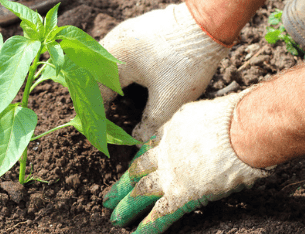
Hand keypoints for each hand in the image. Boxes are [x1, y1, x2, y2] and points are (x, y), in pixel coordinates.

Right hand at [100, 3, 229, 141]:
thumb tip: (138, 139)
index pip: (97, 92)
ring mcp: (126, 33)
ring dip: (104, 81)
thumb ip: (149, 123)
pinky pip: (117, 51)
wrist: (209, 24)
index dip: (96, 113)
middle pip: (94, 74)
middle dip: (96, 97)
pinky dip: (115, 68)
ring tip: (107, 100)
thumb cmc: (188, 62)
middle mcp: (115, 42)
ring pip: (104, 61)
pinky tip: (123, 79)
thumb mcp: (169, 100)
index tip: (98, 130)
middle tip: (99, 117)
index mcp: (115, 60)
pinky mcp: (138, 29)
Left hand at [103, 91, 269, 233]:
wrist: (244, 128)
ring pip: (141, 192)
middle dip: (123, 185)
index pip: (152, 147)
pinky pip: (161, 213)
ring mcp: (172, 173)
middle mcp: (167, 151)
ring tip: (114, 221)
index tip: (132, 169)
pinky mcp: (182, 193)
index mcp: (175, 129)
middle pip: (139, 170)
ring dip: (127, 207)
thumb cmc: (241, 118)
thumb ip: (210, 128)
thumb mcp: (215, 115)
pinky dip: (148, 228)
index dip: (140, 161)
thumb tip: (224, 135)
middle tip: (109, 197)